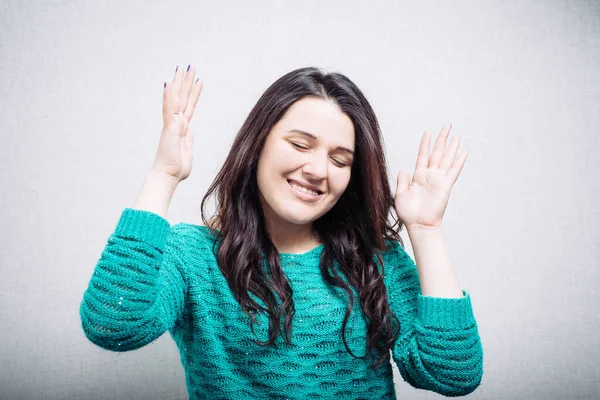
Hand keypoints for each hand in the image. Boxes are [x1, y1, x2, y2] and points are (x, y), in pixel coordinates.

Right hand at [152, 64, 202, 181]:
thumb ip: (187, 142)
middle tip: (190, 66)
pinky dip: (168, 96)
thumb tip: (188, 136)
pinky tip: (168, 84)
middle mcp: (177, 122)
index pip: (189, 106)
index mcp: (183, 127)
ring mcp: (173, 123)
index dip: (193, 93)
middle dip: (187, 81)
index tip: (198, 80)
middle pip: (183, 97)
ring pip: (176, 99)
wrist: (168, 175)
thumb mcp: (187, 152)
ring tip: (183, 68)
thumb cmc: (177, 168)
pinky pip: (169, 109)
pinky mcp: (169, 128)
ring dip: (180, 83)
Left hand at [394, 124, 467, 230]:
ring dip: (451, 147)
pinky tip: (463, 152)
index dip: (425, 144)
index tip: (428, 132)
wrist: (418, 224)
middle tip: (447, 126)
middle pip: (437, 153)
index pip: (423, 155)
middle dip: (442, 139)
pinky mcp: (446, 186)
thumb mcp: (399, 194)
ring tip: (456, 135)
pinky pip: (453, 171)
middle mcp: (430, 175)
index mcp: (418, 176)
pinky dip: (459, 162)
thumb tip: (403, 169)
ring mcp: (439, 180)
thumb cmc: (408, 213)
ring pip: (447, 159)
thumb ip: (401, 181)